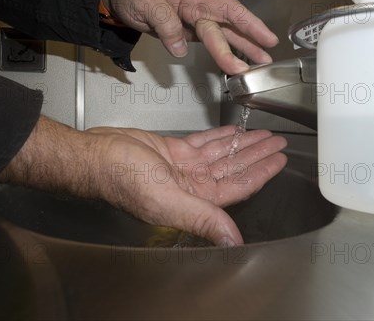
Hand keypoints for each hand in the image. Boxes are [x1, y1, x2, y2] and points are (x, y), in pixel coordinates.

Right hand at [0, 116, 287, 245]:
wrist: (95, 156)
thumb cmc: (121, 178)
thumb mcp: (166, 199)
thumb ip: (202, 217)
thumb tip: (233, 241)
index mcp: (194, 201)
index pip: (238, 188)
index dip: (261, 173)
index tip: (279, 161)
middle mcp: (192, 186)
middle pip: (234, 169)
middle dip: (257, 155)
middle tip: (278, 142)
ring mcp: (183, 167)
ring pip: (221, 155)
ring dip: (242, 144)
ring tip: (263, 134)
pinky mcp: (173, 151)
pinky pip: (203, 143)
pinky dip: (219, 137)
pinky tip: (233, 132)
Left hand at [104, 0, 278, 74]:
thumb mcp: (145, 0)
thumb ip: (165, 23)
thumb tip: (180, 47)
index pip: (227, 8)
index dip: (249, 23)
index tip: (265, 37)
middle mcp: (198, 7)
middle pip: (226, 27)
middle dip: (245, 45)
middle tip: (261, 64)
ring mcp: (193, 21)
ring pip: (221, 37)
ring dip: (239, 52)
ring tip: (256, 66)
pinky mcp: (187, 32)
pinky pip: (208, 43)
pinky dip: (222, 53)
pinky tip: (234, 63)